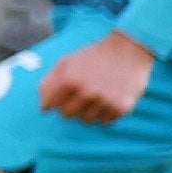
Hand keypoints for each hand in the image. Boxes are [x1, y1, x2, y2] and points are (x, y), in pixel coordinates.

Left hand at [38, 32, 152, 126]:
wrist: (128, 49)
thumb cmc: (93, 57)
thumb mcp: (66, 63)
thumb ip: (49, 84)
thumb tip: (43, 109)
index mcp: (69, 79)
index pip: (50, 105)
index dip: (54, 102)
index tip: (61, 97)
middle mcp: (86, 92)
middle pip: (67, 115)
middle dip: (71, 107)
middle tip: (82, 95)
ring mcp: (105, 100)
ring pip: (87, 121)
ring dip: (89, 111)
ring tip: (97, 95)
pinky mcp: (121, 107)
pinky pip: (105, 122)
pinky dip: (105, 114)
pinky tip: (109, 98)